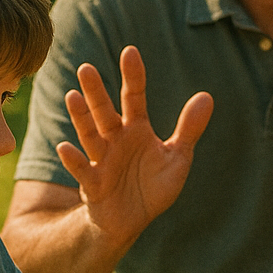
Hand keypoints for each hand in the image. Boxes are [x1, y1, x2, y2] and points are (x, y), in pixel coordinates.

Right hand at [56, 46, 213, 247]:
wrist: (131, 221)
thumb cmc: (153, 186)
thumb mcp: (177, 158)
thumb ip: (189, 129)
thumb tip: (207, 96)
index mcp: (137, 130)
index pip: (134, 98)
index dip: (133, 76)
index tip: (130, 51)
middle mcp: (115, 140)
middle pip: (105, 112)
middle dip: (96, 92)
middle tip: (87, 68)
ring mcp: (102, 161)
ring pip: (89, 135)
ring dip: (81, 118)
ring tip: (72, 96)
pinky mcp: (92, 184)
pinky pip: (82, 170)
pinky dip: (74, 160)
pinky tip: (65, 147)